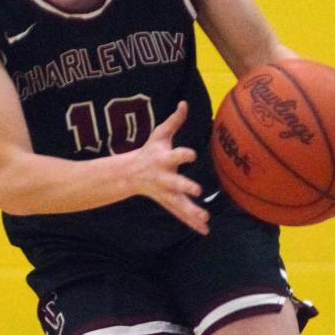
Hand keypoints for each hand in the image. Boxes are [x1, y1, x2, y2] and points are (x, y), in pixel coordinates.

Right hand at [129, 101, 209, 234]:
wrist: (130, 174)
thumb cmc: (150, 151)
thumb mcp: (159, 135)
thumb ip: (174, 121)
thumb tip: (184, 103)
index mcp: (163, 160)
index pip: (175, 156)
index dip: (183, 155)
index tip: (191, 155)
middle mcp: (164, 178)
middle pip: (175, 183)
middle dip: (184, 187)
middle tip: (196, 190)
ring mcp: (166, 193)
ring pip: (179, 204)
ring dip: (191, 212)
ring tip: (205, 218)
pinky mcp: (169, 203)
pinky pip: (181, 215)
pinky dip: (192, 224)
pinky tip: (205, 231)